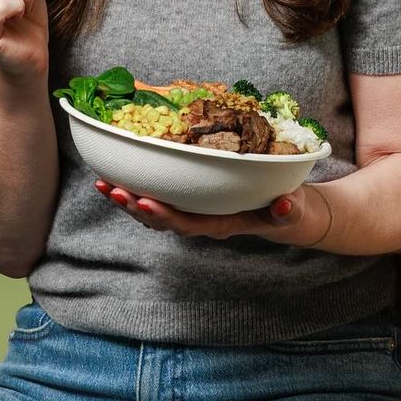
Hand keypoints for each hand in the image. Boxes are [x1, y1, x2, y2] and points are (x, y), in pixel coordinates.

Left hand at [94, 179, 328, 246]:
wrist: (289, 214)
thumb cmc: (290, 210)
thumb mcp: (296, 211)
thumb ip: (290, 210)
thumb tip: (284, 205)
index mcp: (225, 224)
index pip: (190, 224)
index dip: (166, 216)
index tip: (145, 204)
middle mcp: (205, 221)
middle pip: (164, 220)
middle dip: (136, 207)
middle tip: (112, 190)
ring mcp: (198, 212)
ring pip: (158, 212)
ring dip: (131, 200)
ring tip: (104, 184)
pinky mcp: (195, 200)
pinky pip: (164, 199)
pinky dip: (142, 189)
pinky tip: (122, 176)